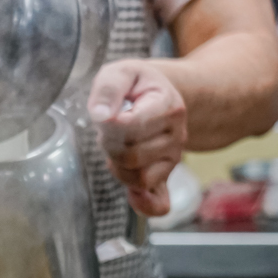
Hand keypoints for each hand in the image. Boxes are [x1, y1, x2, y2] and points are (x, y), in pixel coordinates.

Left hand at [88, 60, 187, 215]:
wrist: (156, 94)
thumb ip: (108, 89)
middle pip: (132, 156)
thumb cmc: (135, 85)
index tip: (106, 114)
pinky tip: (133, 196)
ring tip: (117, 145)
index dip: (109, 125)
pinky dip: (145, 205)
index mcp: (169, 106)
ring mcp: (173, 159)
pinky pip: (159, 203)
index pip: (131, 127)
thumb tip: (101, 115)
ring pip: (138, 178)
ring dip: (117, 166)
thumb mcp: (120, 73)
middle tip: (109, 130)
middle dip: (110, 145)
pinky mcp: (165, 177)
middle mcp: (176, 136)